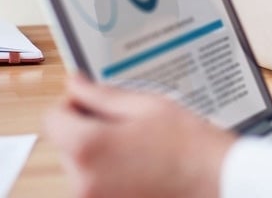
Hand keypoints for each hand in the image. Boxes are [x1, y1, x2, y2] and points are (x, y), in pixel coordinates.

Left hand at [45, 74, 233, 197]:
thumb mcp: (147, 105)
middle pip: (67, 144)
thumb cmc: (190, 145)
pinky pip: (96, 185)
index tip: (92, 102)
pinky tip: (141, 167)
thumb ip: (102, 94)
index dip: (72, 105)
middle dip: (89, 130)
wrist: (218, 181)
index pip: (53, 118)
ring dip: (101, 154)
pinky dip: (111, 175)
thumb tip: (75, 85)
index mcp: (88, 147)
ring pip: (82, 166)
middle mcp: (83, 180)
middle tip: (129, 125)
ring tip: (141, 148)